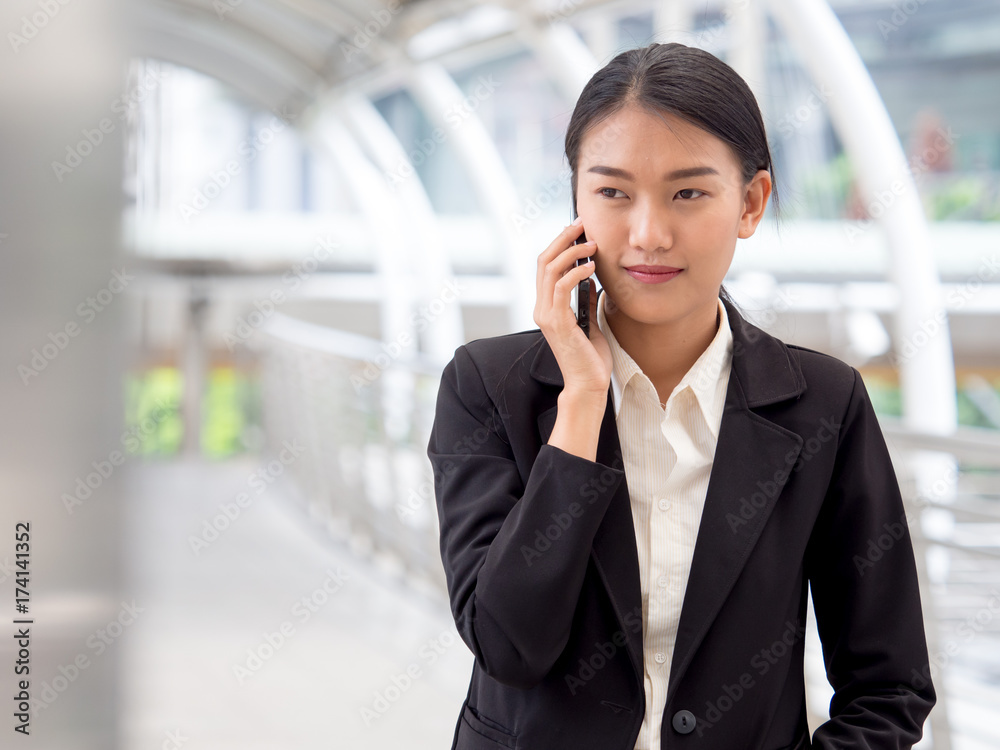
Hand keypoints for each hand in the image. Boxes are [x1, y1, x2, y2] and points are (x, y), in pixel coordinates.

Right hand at [533, 220, 612, 397]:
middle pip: (543, 261)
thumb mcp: (590, 321)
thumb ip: (585, 300)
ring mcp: (547, 315)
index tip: (578, 229)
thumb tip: (590, 279)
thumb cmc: (590, 357)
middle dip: (563, 239)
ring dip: (572, 252)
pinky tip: (592, 267)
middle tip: (582, 225)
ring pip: (550, 270)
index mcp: (547, 307)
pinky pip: (561, 287)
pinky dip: (576, 272)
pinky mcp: (557, 322)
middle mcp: (541, 309)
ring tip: (592, 244)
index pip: (545, 267)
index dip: (559, 244)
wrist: (589, 384)